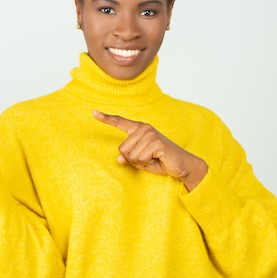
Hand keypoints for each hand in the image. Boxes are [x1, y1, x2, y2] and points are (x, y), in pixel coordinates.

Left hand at [93, 110, 207, 190]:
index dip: (106, 118)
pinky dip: (147, 163)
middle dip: (132, 159)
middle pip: (122, 149)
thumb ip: (129, 158)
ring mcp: (150, 134)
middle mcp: (144, 128)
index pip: (120, 122)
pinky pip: (140, 158)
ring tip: (154, 159)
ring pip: (130, 155)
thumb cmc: (161, 161)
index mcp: (139, 129)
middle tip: (148, 158)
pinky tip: (157, 159)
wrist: (183, 165)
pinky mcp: (156, 142)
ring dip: (141, 162)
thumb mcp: (141, 160)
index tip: (93, 112)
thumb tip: (119, 159)